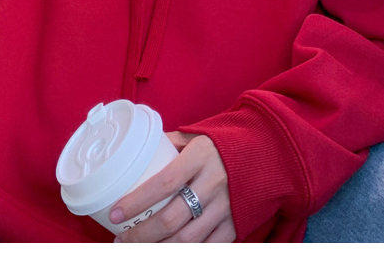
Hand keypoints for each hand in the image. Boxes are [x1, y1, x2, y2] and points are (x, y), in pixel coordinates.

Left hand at [111, 131, 235, 242]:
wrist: (268, 150)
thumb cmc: (224, 141)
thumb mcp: (197, 135)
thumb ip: (169, 144)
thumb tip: (137, 152)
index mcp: (200, 156)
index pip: (163, 183)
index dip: (137, 201)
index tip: (116, 213)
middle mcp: (213, 183)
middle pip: (172, 219)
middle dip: (142, 235)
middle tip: (121, 240)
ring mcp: (226, 207)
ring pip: (187, 240)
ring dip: (159, 250)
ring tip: (137, 249)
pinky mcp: (237, 224)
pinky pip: (209, 248)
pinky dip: (186, 253)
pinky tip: (168, 252)